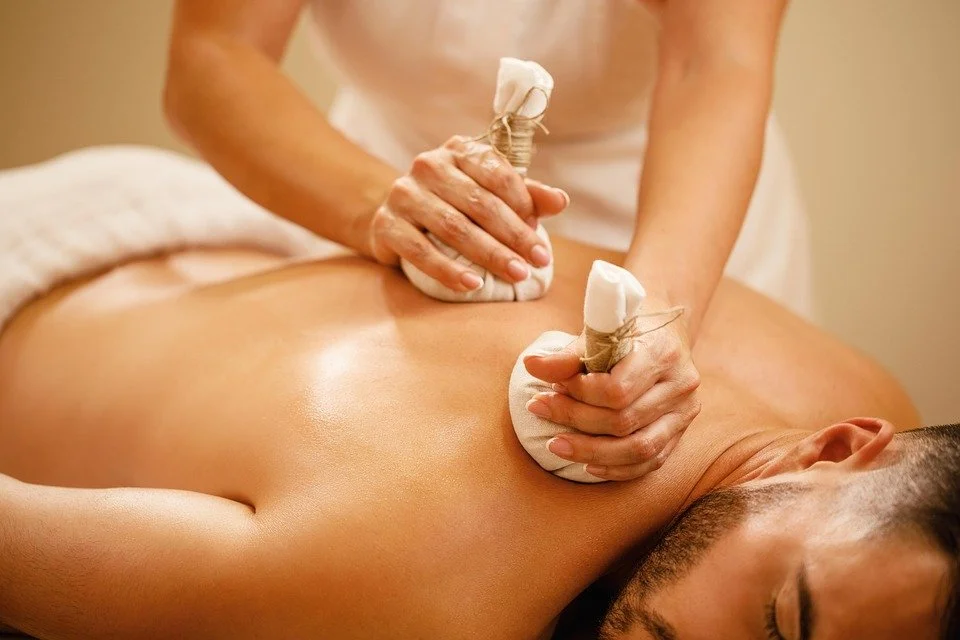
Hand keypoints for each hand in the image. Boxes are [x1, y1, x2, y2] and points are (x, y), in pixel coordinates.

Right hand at [367, 135, 567, 291]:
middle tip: (538, 262)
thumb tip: (561, 201)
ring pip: (453, 227)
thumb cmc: (454, 204)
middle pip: (479, 203)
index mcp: (459, 150)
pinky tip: (472, 285)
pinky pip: (419, 250)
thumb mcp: (489, 194)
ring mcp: (404, 193)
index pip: (498, 173)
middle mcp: (428, 165)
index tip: (540, 234)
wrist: (396, 218)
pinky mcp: (386, 223)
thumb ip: (526, 196)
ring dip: (488, 254)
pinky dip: (447, 270)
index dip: (523, 205)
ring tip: (515, 275)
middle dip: (514, 235)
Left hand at [522, 305, 701, 480]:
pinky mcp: (681, 430)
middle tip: (540, 409)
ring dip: (591, 453)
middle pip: (623, 421)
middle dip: (575, 419)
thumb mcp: (599, 329)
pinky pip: (650, 461)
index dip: (579, 394)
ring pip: (639, 449)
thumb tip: (531, 366)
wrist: (665, 326)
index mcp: (663, 351)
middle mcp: (680, 383)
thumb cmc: (628, 324)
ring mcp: (684, 411)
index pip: (617, 390)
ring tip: (556, 445)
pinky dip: (617, 468)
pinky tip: (588, 465)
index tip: (553, 386)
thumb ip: (568, 354)